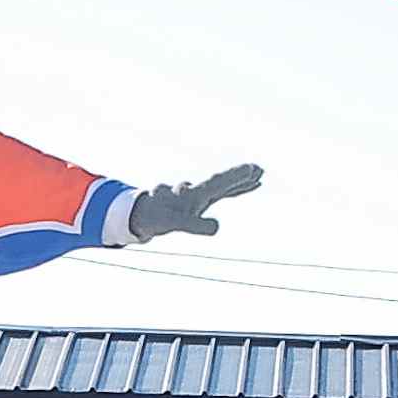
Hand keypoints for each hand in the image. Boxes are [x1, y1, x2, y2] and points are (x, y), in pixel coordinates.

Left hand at [126, 164, 264, 241]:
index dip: (235, 177)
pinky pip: (222, 191)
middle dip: (240, 175)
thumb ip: (195, 225)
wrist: (138, 213)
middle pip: (223, 180)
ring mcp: (200, 194)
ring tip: (258, 175)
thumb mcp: (175, 223)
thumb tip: (217, 228)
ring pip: (224, 184)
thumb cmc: (156, 217)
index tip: (252, 169)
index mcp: (195, 193)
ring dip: (240, 180)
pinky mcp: (200, 200)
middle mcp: (199, 190)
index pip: (219, 182)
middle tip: (259, 169)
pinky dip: (235, 188)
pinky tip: (248, 186)